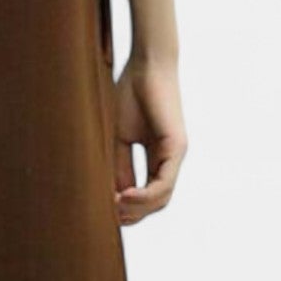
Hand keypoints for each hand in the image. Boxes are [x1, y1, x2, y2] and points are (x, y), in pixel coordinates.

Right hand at [112, 55, 186, 225]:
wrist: (147, 64)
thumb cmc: (131, 94)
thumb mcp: (119, 135)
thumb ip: (119, 164)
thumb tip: (113, 195)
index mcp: (156, 157)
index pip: (146, 194)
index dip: (126, 207)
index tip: (104, 211)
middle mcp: (169, 160)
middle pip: (155, 202)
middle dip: (132, 214)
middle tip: (107, 216)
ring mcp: (175, 155)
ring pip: (161, 198)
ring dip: (137, 209)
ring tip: (113, 207)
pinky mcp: (177, 147)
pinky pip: (164, 182)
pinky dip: (146, 195)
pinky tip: (126, 196)